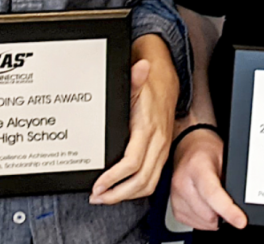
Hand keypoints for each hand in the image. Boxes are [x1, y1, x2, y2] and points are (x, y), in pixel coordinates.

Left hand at [89, 53, 176, 203]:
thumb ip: (134, 78)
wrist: (166, 84)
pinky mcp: (162, 155)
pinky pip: (152, 180)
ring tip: (105, 197)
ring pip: (148, 184)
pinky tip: (120, 190)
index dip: (115, 177)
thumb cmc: (149, 86)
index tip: (99, 184)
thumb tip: (141, 67)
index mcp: (148, 127)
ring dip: (125, 196)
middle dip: (117, 193)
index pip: (133, 162)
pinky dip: (136, 190)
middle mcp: (157, 142)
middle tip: (97, 196)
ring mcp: (161, 150)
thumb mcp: (137, 82)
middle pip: (141, 180)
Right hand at [170, 128, 246, 230]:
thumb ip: (232, 179)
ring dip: (213, 218)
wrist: (189, 147)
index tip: (241, 221)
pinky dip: (205, 219)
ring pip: (203, 223)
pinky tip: (206, 204)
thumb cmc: (207, 150)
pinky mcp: (175, 208)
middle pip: (208, 214)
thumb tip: (242, 202)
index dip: (228, 210)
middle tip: (226, 198)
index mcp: (196, 166)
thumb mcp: (225, 157)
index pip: (212, 194)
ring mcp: (176, 196)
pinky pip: (195, 224)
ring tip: (215, 199)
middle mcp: (182, 182)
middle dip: (222, 213)